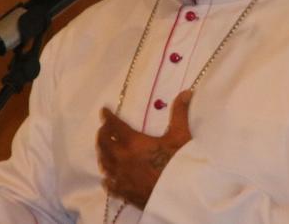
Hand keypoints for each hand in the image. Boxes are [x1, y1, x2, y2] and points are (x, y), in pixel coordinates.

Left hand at [97, 89, 192, 209]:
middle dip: (102, 134)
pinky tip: (107, 177)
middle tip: (103, 128)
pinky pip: (110, 184)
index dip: (108, 117)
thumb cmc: (179, 164)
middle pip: (104, 144)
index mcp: (133, 142)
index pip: (114, 126)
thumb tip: (186, 92)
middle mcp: (122, 158)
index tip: (104, 111)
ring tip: (103, 149)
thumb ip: (180, 113)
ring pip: (104, 162)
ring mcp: (121, 177)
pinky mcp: (124, 192)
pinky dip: (107, 177)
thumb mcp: (181, 136)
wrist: (180, 195)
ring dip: (102, 153)